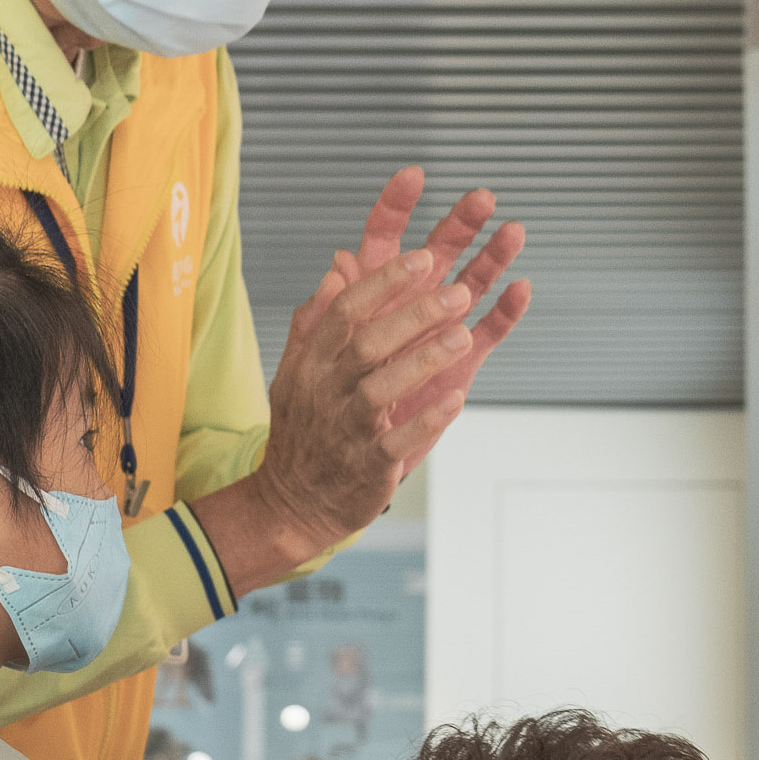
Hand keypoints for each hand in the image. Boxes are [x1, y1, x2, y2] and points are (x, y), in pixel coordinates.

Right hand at [250, 167, 530, 552]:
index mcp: (314, 361)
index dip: (384, 282)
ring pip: (382, 389)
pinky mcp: (368, 465)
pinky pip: (397, 441)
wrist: (293, 502)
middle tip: (459, 292)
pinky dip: (427, 421)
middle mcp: (327, 389)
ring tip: (465, 335)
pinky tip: (456, 400)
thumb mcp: (299, 370)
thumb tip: (336, 267)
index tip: (423, 257)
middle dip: (414, 315)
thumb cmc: (306, 427)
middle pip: (367, 343)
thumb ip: (318, 319)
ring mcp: (346, 428)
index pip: (345, 311)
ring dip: (424, 361)